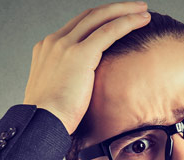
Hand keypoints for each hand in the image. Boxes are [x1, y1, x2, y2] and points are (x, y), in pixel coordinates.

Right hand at [23, 1, 149, 133]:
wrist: (40, 124)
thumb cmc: (49, 119)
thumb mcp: (55, 93)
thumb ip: (66, 82)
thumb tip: (81, 90)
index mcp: (46, 49)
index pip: (77, 26)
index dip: (99, 20)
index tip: (115, 20)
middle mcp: (54, 42)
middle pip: (89, 16)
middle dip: (114, 9)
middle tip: (134, 8)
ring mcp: (65, 45)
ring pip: (101, 17)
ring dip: (125, 11)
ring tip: (143, 10)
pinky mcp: (80, 54)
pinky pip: (110, 30)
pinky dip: (128, 22)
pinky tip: (143, 20)